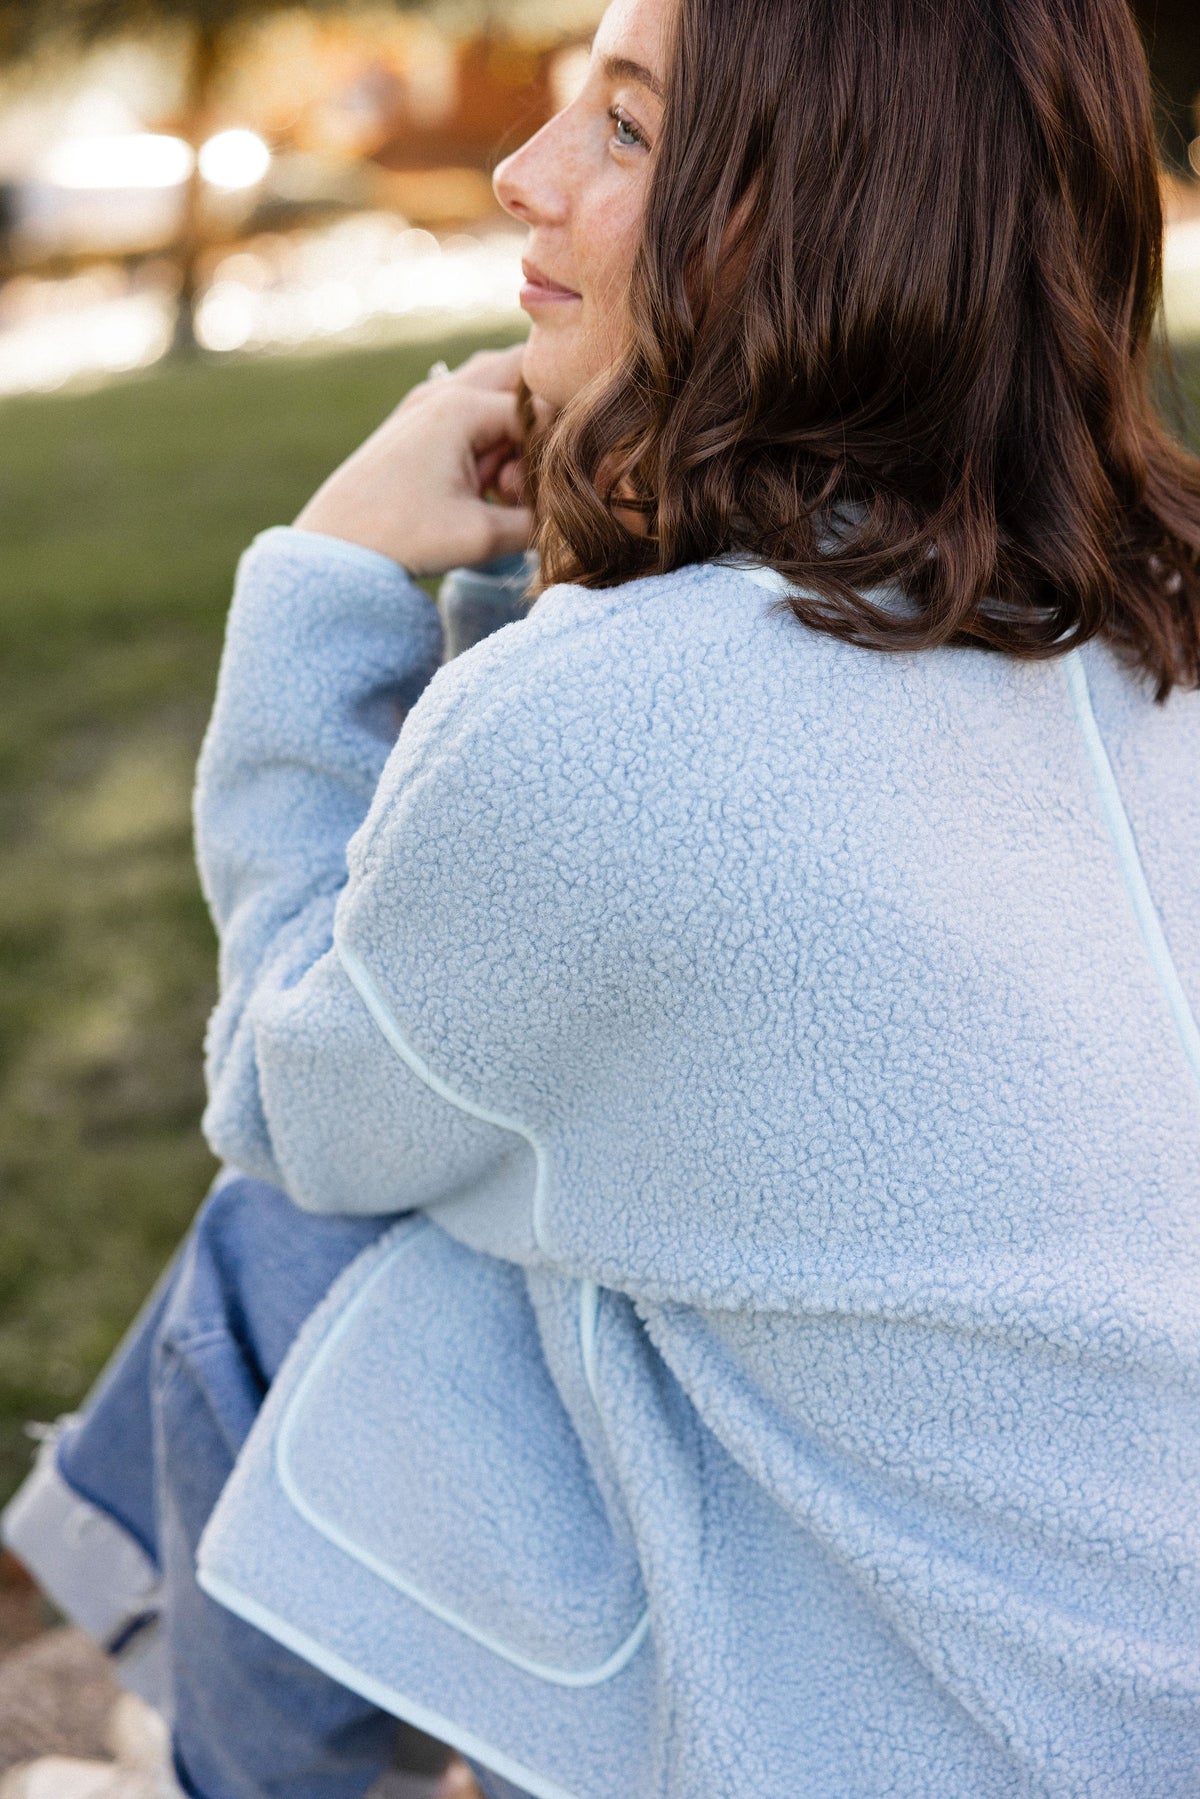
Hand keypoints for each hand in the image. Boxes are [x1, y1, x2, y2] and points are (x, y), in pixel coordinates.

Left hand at [293, 346, 533, 577]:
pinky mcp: (414, 423)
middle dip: (536, 422)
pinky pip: (468, 410)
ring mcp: (424, 402)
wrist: (333, 549)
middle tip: (525, 474)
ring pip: (493, 390)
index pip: (538, 410)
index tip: (528, 497)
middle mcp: (442, 391)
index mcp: (460, 407)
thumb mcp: (482, 537)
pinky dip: (485, 437)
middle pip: (517, 374)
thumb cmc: (403, 538)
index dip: (547, 455)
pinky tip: (479, 482)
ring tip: (498, 483)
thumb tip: (568, 514)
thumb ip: (537, 522)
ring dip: (509, 429)